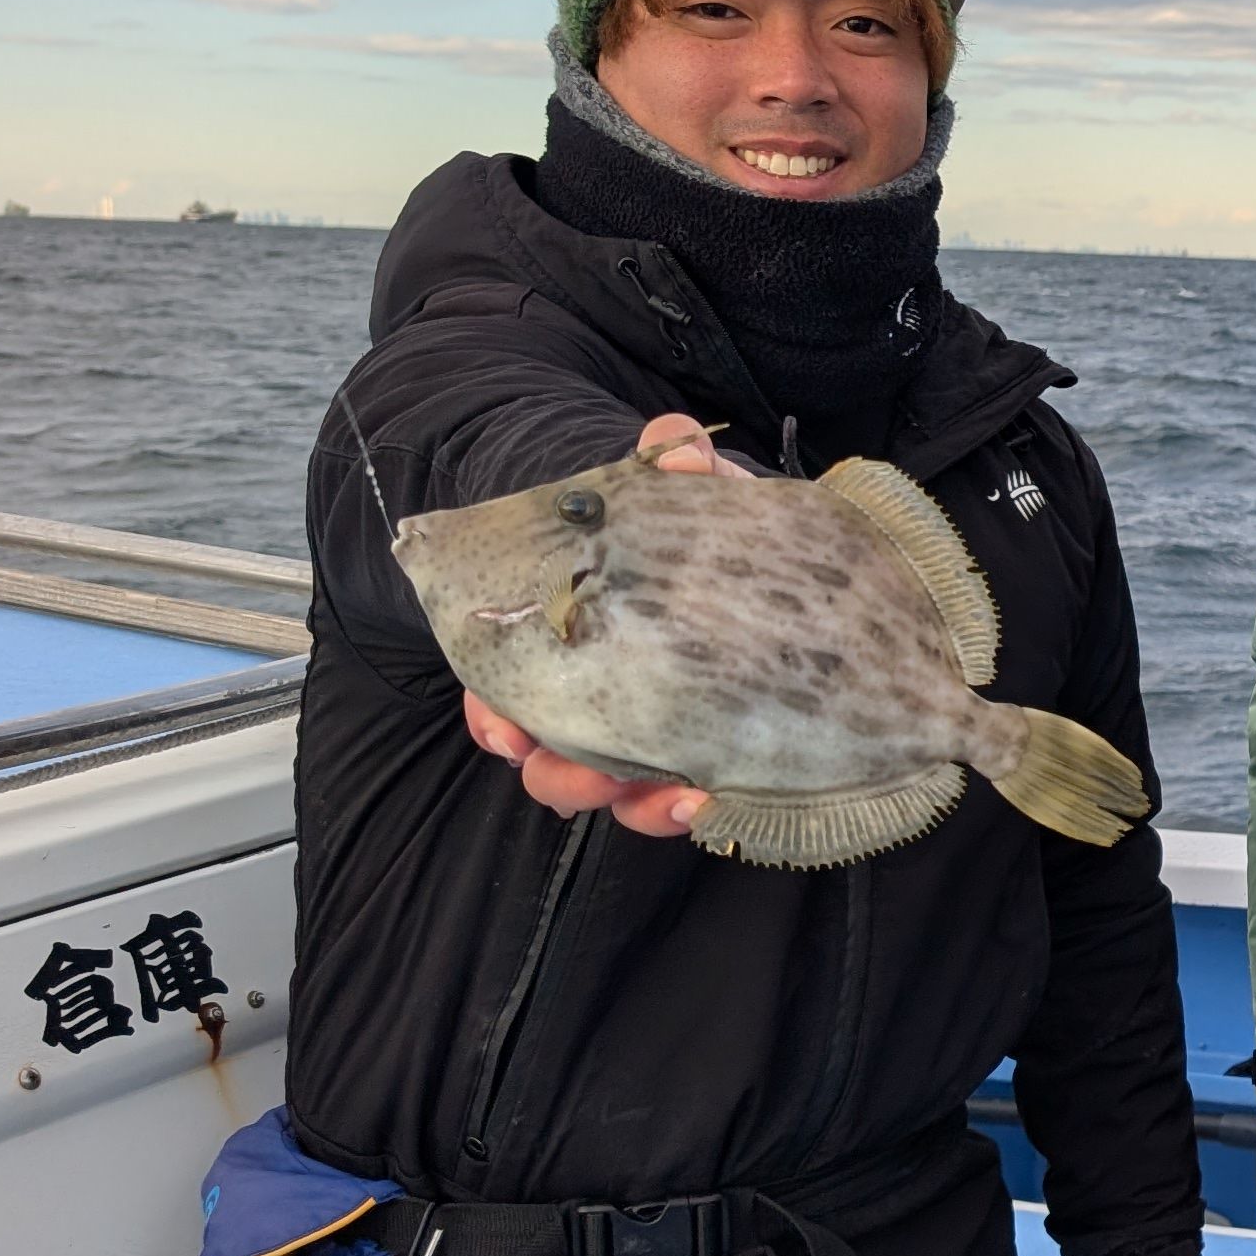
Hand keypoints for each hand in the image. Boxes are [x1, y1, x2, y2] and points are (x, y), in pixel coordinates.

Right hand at [459, 417, 737, 838]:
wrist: (757, 553)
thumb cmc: (692, 527)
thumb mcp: (678, 492)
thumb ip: (671, 463)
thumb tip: (675, 447)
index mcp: (564, 638)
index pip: (504, 690)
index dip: (497, 718)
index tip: (508, 733)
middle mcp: (596, 692)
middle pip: (552, 756)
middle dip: (565, 776)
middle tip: (593, 777)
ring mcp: (650, 729)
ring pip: (614, 790)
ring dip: (632, 802)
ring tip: (674, 798)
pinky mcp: (709, 754)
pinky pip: (681, 799)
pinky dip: (688, 808)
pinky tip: (718, 801)